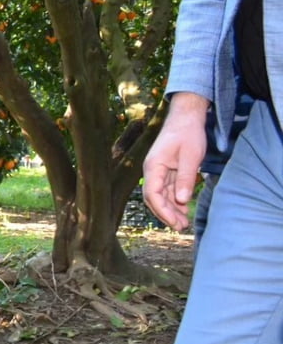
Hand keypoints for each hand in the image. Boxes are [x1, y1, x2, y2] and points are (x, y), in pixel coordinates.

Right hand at [142, 92, 209, 230]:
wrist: (187, 117)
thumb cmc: (188, 133)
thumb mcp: (190, 155)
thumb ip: (185, 178)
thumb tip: (181, 200)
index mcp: (153, 166)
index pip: (152, 194)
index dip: (163, 210)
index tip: (175, 222)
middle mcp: (152, 170)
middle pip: (154, 198)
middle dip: (166, 214)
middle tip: (181, 226)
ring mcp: (159, 171)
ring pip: (161, 195)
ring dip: (171, 209)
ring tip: (184, 222)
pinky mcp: (166, 170)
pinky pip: (168, 189)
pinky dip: (175, 200)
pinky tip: (184, 208)